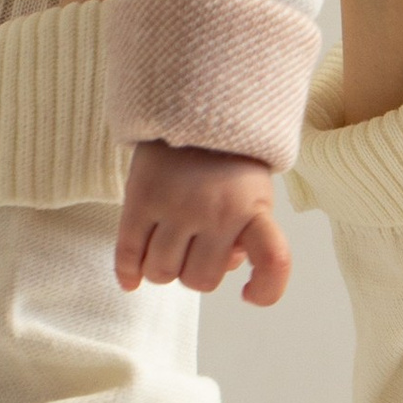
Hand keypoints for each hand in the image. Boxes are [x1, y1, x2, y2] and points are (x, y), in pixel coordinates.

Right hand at [114, 137, 290, 303]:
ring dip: (163, 269)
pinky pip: (129, 254)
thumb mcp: (255, 193)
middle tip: (195, 249)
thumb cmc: (229, 162)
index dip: (266, 290)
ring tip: (169, 248)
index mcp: (254, 209)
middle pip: (200, 280)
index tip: (250, 295)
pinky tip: (132, 280)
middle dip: (196, 273)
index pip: (274, 260)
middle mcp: (216, 211)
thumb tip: (226, 266)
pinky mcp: (140, 200)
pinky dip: (128, 273)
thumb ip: (247, 234)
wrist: (194, 107)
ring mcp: (175, 206)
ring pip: (162, 272)